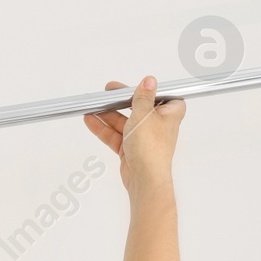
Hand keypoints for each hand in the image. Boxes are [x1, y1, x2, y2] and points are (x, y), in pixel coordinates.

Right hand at [83, 76, 184, 196]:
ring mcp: (143, 138)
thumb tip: (149, 81)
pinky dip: (103, 128)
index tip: (136, 85)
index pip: (163, 96)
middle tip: (109, 92)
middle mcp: (157, 126)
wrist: (145, 179)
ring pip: (124, 122)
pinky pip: (115, 135)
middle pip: (138, 107)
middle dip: (122, 101)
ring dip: (108, 114)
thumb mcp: (144, 114)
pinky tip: (91, 120)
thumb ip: (143, 97)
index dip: (151, 90)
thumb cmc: (152, 149)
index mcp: (169, 114)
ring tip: (93, 106)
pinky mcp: (131, 149)